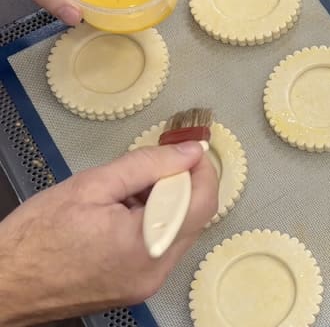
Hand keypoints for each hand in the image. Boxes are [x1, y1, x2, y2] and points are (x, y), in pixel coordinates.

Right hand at [0, 142, 217, 325]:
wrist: (5, 283)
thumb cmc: (36, 236)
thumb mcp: (93, 185)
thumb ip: (149, 164)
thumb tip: (189, 152)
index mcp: (146, 246)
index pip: (202, 202)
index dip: (202, 170)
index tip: (189, 149)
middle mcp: (156, 271)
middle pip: (194, 218)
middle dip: (180, 185)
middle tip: (150, 168)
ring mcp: (148, 283)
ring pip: (179, 231)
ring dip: (165, 204)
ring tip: (125, 194)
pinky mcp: (138, 287)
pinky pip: (162, 247)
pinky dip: (153, 223)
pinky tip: (123, 214)